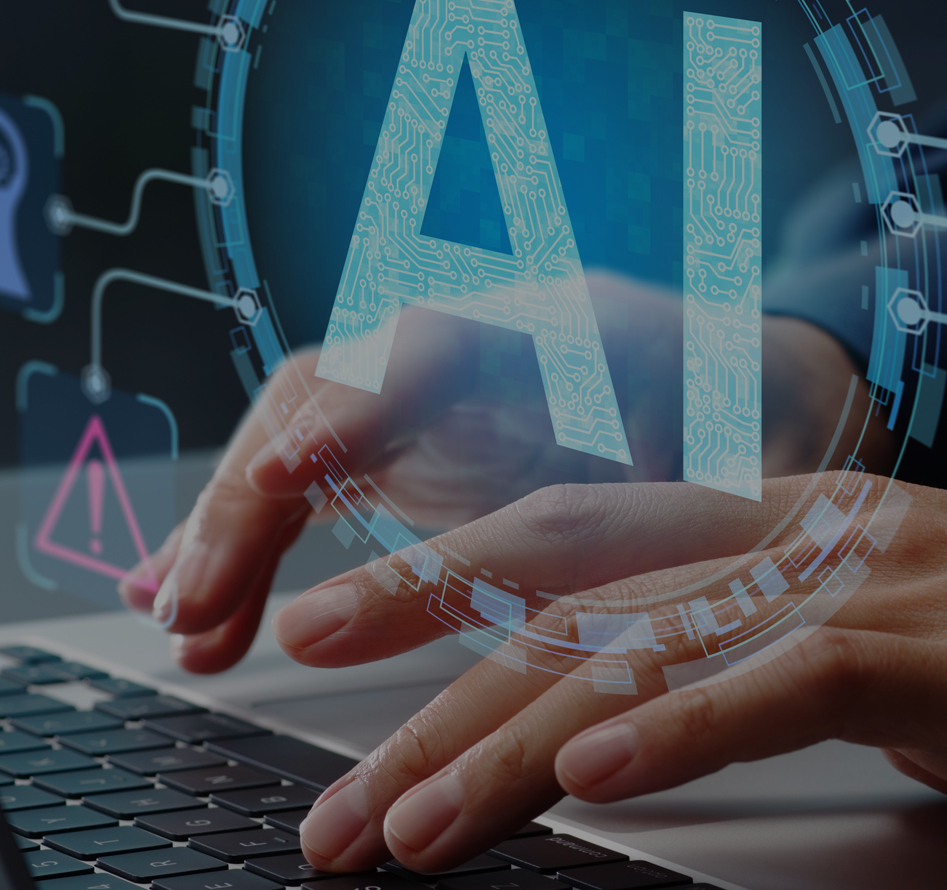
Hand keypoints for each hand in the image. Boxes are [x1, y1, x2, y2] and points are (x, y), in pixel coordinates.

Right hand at [118, 272, 878, 673]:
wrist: (761, 405)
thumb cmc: (762, 426)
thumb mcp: (746, 448)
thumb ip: (695, 476)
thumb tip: (672, 516)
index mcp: (562, 320)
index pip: (429, 342)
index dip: (354, 407)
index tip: (296, 470)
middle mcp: (471, 342)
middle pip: (327, 391)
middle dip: (253, 494)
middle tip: (200, 597)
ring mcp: (426, 394)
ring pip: (298, 444)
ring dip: (231, 536)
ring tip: (183, 628)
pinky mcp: (403, 453)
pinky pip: (303, 491)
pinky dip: (249, 551)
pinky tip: (194, 611)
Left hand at [275, 472, 946, 870]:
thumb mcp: (891, 654)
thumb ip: (763, 661)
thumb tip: (630, 721)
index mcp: (790, 519)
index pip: (579, 536)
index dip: (441, 575)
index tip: (330, 638)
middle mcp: (813, 528)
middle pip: (574, 573)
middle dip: (420, 641)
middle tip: (294, 708)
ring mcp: (876, 580)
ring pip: (650, 642)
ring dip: (506, 741)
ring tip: (398, 826)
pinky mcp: (946, 655)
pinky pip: (785, 684)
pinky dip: (681, 728)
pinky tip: (593, 778)